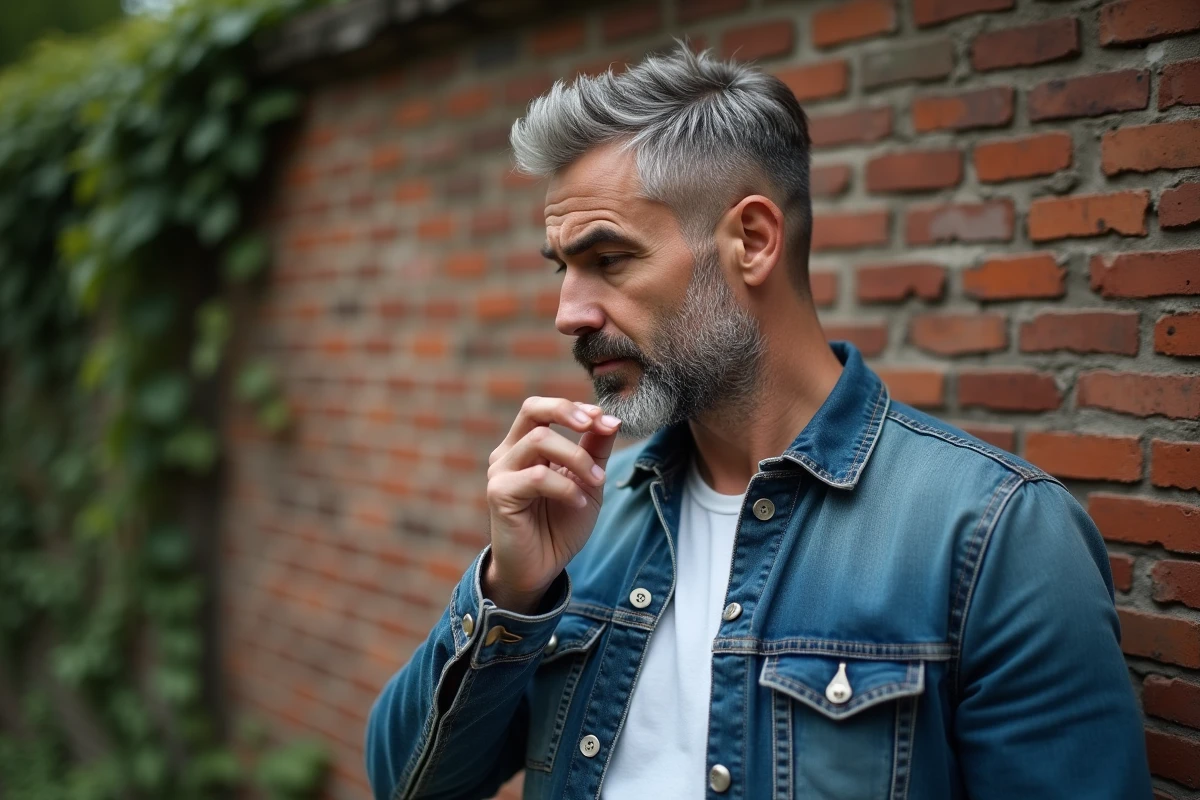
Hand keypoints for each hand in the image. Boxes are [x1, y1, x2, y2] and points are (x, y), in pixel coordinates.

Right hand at [484, 397, 620, 613]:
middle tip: (596, 425)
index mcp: (526, 446)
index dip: (576, 408)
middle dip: (567, 411)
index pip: (544, 409)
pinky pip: (537, 477)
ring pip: (539, 440)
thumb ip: (594, 450)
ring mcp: (501, 472)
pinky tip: (577, 503)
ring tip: (596, 482)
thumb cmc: (560, 525)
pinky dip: (565, 486)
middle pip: (531, 409)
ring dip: (577, 458)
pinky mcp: (499, 494)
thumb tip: (611, 419)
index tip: (605, 421)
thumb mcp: (587, 482)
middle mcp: (509, 454)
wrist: (542, 568)